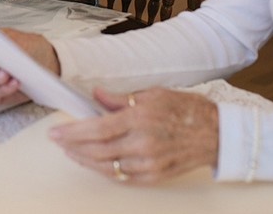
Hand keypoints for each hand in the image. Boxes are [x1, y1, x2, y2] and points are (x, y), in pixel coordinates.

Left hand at [48, 87, 218, 183]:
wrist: (217, 134)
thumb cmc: (187, 109)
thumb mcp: (152, 94)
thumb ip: (119, 98)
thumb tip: (95, 96)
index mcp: (140, 118)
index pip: (96, 128)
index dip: (72, 132)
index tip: (55, 132)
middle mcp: (142, 143)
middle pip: (97, 150)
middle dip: (72, 146)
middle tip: (58, 141)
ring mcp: (149, 163)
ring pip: (107, 166)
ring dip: (85, 160)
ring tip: (72, 151)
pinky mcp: (155, 176)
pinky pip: (123, 177)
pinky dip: (105, 170)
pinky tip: (95, 162)